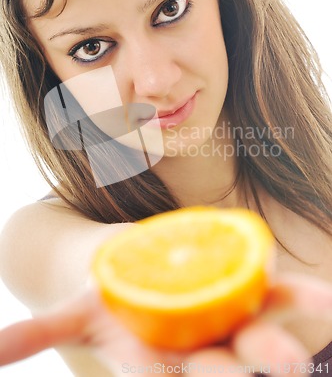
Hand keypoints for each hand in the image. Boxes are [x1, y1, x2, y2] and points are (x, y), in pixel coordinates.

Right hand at [0, 274, 330, 375]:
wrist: (134, 276)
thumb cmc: (102, 297)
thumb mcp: (71, 312)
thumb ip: (33, 337)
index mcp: (156, 359)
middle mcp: (196, 347)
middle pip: (225, 363)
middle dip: (251, 364)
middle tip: (286, 364)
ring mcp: (223, 317)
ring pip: (259, 328)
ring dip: (285, 333)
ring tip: (315, 324)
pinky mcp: (241, 285)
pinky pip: (274, 288)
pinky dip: (302, 296)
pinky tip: (329, 300)